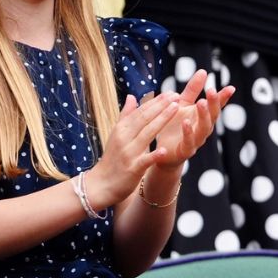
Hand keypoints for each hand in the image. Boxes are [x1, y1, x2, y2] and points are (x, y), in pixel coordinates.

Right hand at [84, 91, 179, 205]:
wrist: (100, 185)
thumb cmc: (112, 159)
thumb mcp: (116, 135)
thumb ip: (125, 116)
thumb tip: (131, 96)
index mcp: (121, 129)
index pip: (141, 112)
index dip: (156, 101)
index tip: (171, 93)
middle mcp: (124, 138)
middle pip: (145, 119)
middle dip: (162, 106)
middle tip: (177, 95)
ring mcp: (128, 153)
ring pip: (147, 134)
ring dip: (162, 120)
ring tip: (176, 109)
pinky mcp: (132, 169)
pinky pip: (144, 160)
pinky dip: (154, 155)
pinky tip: (164, 150)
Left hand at [154, 69, 234, 170]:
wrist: (164, 153)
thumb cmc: (175, 126)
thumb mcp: (182, 104)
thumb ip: (193, 90)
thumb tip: (203, 71)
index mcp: (203, 117)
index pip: (216, 106)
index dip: (223, 98)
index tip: (230, 88)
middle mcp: (203, 130)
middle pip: (211, 117)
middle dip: (213, 105)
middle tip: (212, 91)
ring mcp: (195, 142)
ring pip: (202, 130)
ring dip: (201, 119)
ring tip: (198, 107)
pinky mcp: (184, 152)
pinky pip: (188, 143)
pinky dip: (187, 133)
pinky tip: (184, 124)